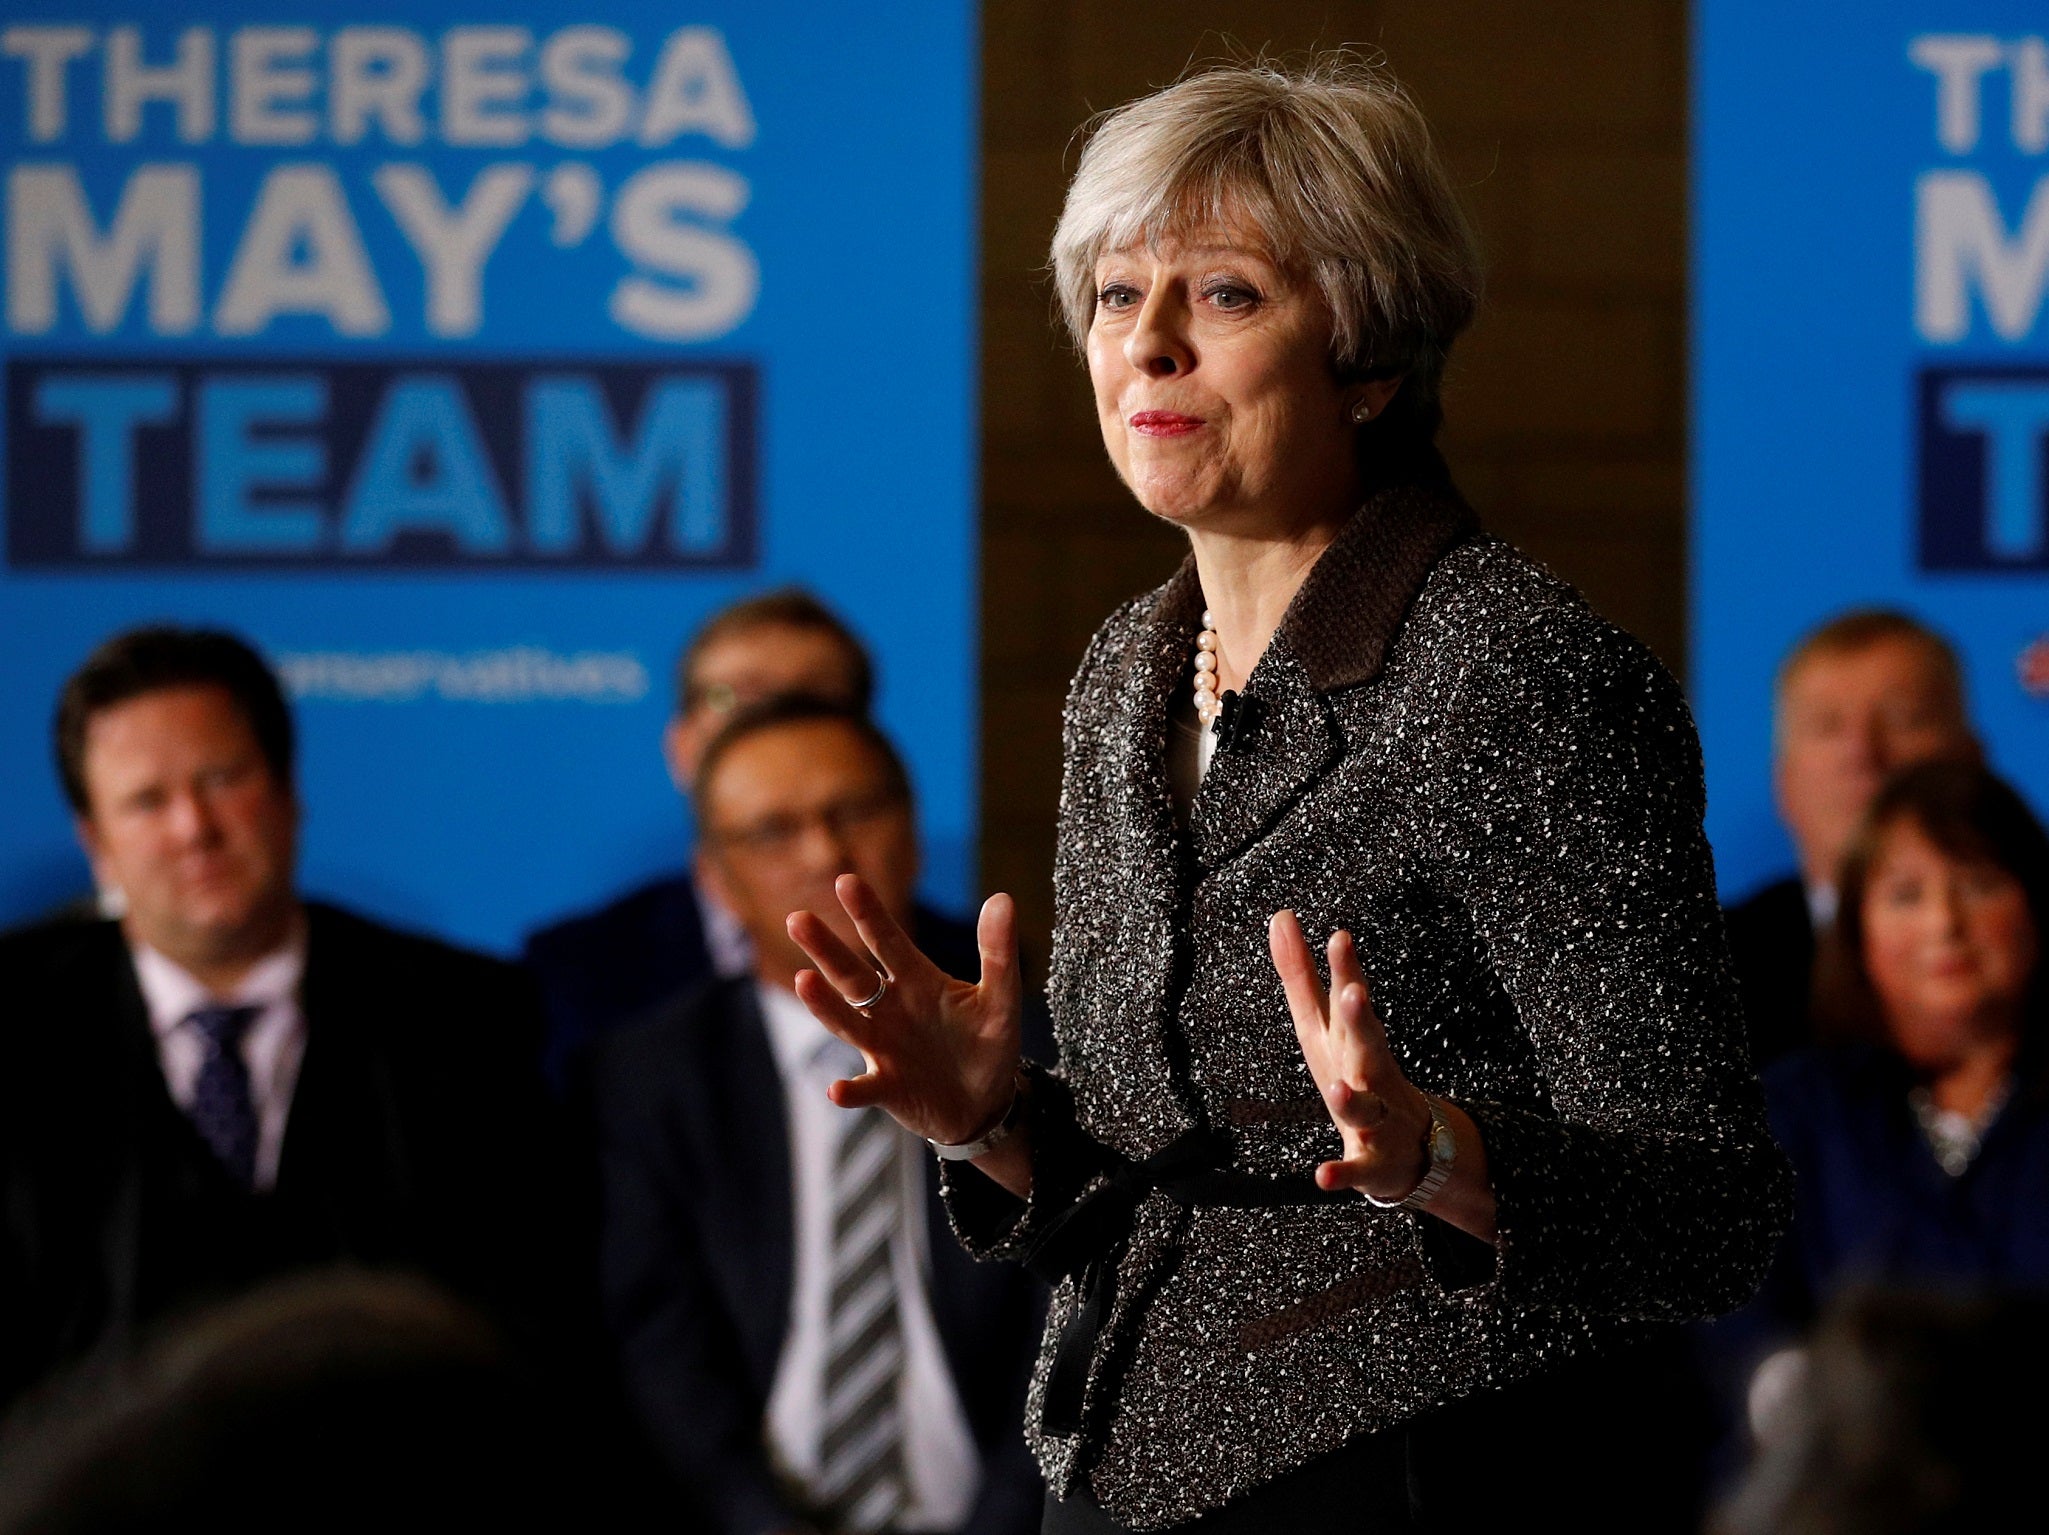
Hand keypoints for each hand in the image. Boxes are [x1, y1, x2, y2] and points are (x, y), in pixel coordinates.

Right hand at [787, 875, 1023, 1146]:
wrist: (984, 1104)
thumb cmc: (988, 1043)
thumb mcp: (1001, 1000)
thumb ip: (999, 953)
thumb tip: (1002, 898)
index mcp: (916, 981)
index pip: (887, 941)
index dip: (869, 913)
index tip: (847, 881)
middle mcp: (890, 1009)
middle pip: (852, 975)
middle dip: (826, 949)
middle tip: (798, 919)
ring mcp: (882, 1048)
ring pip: (847, 1023)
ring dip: (825, 1005)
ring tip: (804, 981)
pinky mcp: (885, 1088)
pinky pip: (864, 1088)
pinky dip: (850, 1090)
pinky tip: (836, 1090)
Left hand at [1269, 911, 1431, 1201]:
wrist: (1410, 1148)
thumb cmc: (1357, 1073)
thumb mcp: (1323, 1025)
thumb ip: (1301, 973)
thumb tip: (1280, 915)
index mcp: (1354, 1041)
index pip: (1349, 1001)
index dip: (1344, 971)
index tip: (1339, 937)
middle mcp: (1370, 1074)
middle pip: (1367, 1045)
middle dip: (1361, 1021)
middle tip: (1353, 994)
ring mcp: (1377, 1118)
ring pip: (1365, 1107)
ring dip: (1352, 1098)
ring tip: (1336, 1087)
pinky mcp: (1372, 1161)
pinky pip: (1357, 1169)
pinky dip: (1341, 1173)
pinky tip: (1322, 1176)